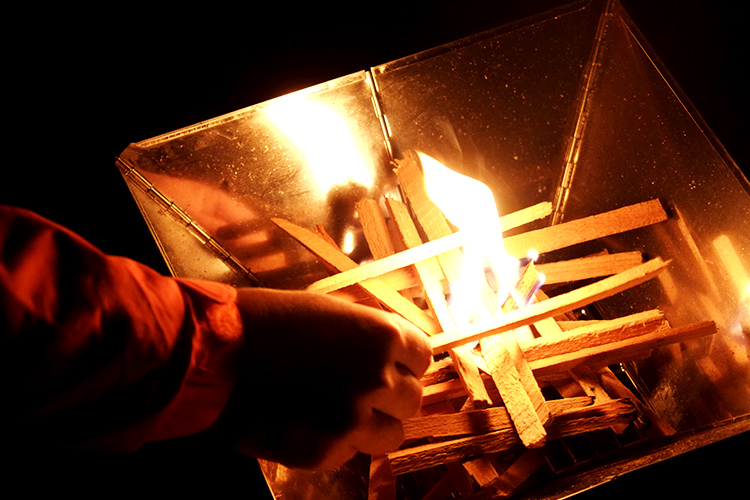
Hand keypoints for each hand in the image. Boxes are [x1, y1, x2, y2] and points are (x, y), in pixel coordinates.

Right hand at [214, 288, 431, 469]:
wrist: (211, 355)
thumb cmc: (266, 322)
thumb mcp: (328, 312)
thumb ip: (367, 334)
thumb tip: (394, 354)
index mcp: (381, 335)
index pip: (422, 356)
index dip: (405, 361)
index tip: (390, 365)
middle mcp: (376, 378)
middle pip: (412, 398)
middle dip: (390, 395)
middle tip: (360, 390)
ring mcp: (353, 419)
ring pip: (392, 434)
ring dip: (373, 425)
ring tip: (338, 412)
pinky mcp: (327, 452)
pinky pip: (353, 453)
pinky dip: (338, 442)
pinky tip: (310, 422)